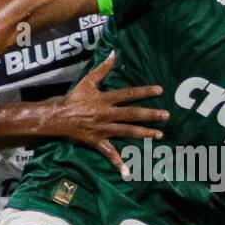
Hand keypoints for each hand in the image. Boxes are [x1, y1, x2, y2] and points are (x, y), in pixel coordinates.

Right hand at [45, 51, 166, 174]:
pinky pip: (110, 153)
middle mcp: (107, 114)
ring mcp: (103, 129)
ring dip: (143, 134)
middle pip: (132, 114)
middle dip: (150, 115)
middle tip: (166, 116)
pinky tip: (128, 172)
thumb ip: (103, 68)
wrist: (58, 117)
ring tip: (159, 135)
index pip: (129, 94)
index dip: (145, 92)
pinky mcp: (98, 142)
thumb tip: (113, 53)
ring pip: (126, 132)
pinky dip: (118, 162)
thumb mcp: (88, 81)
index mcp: (105, 99)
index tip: (160, 90)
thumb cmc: (74, 98)